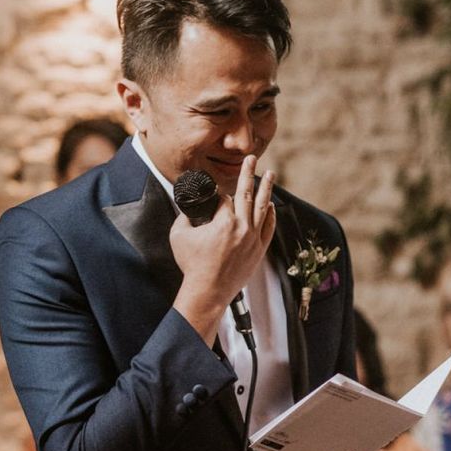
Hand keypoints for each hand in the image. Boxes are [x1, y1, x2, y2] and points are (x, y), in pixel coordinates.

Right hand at [170, 156, 275, 342]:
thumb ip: (184, 217)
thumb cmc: (192, 265)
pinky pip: (268, 228)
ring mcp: (253, 240)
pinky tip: (271, 205)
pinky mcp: (258, 251)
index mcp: (224, 222)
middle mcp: (242, 228)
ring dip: (266, 190)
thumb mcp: (179, 235)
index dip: (218, 193)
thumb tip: (188, 208)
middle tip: (251, 158)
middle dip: (249, 173)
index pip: (224, 198)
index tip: (214, 194)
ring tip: (270, 175)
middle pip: (247, 194)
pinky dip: (271, 216)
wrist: (208, 292)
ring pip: (263, 209)